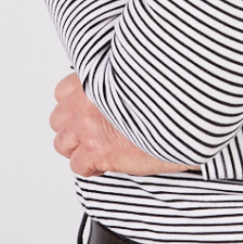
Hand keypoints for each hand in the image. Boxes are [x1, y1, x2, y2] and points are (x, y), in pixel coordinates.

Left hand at [49, 73, 194, 176]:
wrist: (185, 114)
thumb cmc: (170, 95)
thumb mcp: (139, 76)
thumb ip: (118, 81)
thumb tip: (117, 88)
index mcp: (95, 77)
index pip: (62, 92)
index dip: (75, 106)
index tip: (90, 112)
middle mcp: (86, 100)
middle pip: (58, 119)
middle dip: (74, 127)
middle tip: (95, 132)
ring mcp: (89, 126)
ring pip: (62, 143)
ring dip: (79, 147)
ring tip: (101, 148)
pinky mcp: (97, 151)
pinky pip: (78, 166)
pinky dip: (91, 167)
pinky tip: (109, 161)